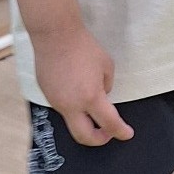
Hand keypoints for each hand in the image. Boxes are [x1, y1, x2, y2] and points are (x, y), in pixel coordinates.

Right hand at [32, 23, 134, 146]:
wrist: (54, 34)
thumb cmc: (83, 46)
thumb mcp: (106, 65)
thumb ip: (107, 86)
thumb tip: (102, 96)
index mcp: (91, 98)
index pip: (110, 124)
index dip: (121, 132)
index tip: (127, 133)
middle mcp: (71, 105)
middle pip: (85, 137)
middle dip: (99, 139)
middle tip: (108, 132)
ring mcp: (56, 102)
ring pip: (72, 122)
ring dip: (85, 121)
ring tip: (92, 108)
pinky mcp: (47, 94)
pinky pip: (62, 108)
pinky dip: (73, 107)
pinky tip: (77, 93)